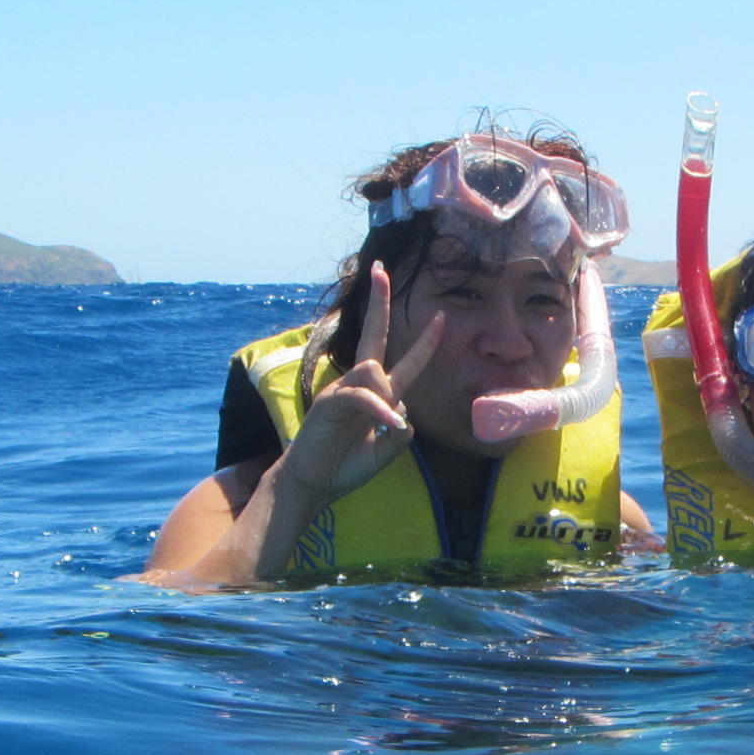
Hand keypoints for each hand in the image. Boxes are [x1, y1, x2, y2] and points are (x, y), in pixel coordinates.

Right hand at [274, 263, 443, 509]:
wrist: (313, 484)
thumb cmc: (345, 466)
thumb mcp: (386, 450)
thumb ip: (400, 430)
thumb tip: (400, 409)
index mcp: (377, 395)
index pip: (405, 362)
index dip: (424, 342)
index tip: (440, 316)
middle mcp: (359, 385)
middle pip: (374, 336)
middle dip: (379, 303)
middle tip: (380, 270)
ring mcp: (342, 389)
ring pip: (375, 372)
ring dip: (385, 399)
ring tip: (378, 429)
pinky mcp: (329, 401)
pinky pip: (362, 396)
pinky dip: (378, 410)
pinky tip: (385, 427)